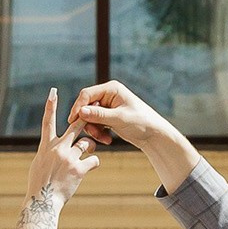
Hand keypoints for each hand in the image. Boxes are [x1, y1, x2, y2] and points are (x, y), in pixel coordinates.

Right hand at [28, 89, 99, 206]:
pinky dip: (93, 164)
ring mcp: (69, 158)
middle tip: (92, 112)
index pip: (47, 121)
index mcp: (46, 146)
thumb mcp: (39, 163)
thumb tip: (54, 147)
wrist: (43, 201)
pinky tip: (88, 169)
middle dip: (85, 118)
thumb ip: (48, 152)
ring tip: (86, 156)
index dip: (50, 106)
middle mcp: (57, 149)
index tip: (53, 92)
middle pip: (76, 127)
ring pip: (87, 143)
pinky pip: (94, 160)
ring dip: (90, 147)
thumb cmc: (39, 184)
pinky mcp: (79, 169)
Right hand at [70, 80, 199, 191]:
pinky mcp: (108, 117)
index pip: (87, 94)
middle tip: (92, 134)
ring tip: (104, 139)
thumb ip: (99, 115)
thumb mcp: (119, 119)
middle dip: (88, 122)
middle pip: (86, 106)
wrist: (154, 135)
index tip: (73, 121)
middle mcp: (108, 95)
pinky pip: (95, 123)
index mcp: (111, 89)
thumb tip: (81, 111)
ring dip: (94, 129)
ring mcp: (108, 106)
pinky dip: (99, 132)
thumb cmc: (141, 122)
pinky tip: (107, 140)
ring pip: (89, 117)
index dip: (78, 107)